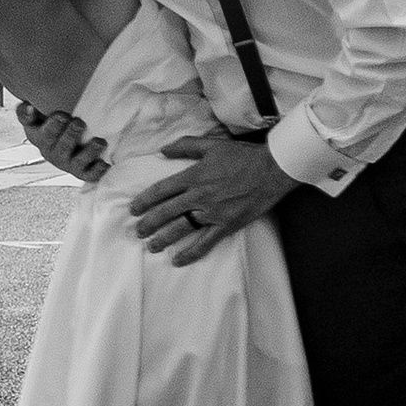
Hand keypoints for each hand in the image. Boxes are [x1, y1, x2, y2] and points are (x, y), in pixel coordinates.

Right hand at [16, 100, 108, 184]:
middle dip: (70, 136)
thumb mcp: (37, 116)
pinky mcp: (82, 172)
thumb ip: (26, 112)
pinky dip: (97, 171)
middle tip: (79, 123)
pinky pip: (89, 175)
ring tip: (99, 142)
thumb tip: (28, 107)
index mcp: (39, 138)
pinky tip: (104, 164)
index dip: (51, 127)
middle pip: (59, 149)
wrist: (68, 141)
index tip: (62, 115)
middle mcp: (52, 153)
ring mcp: (68, 164)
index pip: (40, 134)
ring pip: (76, 163)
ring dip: (88, 153)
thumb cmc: (53, 124)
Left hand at [129, 123, 295, 263]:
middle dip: (149, 223)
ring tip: (150, 246)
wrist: (271, 169)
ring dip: (163, 239)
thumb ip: (186, 146)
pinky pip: (204, 243)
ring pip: (181, 229)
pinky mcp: (225, 225)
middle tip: (137, 231)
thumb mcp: (213, 145)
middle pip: (166, 212)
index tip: (134, 209)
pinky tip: (177, 260)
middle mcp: (199, 195)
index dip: (145, 200)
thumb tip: (163, 149)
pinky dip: (190, 253)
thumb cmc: (243, 156)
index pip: (162, 190)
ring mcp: (212, 212)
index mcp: (194, 175)